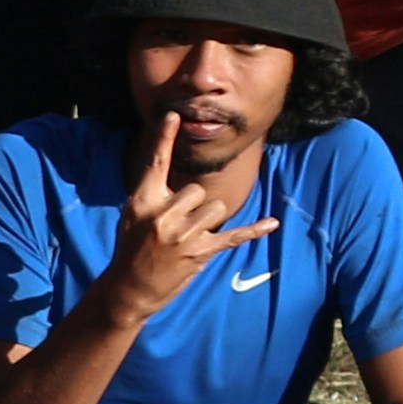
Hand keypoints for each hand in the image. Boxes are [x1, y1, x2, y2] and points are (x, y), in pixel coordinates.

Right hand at [108, 107, 276, 320]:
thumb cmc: (131, 248)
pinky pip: (234, 235)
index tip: (174, 115)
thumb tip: (176, 181)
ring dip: (208, 221)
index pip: (155, 163)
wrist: (130, 287)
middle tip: (177, 225)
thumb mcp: (132, 216)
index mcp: (142, 202)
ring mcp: (183, 235)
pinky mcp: (201, 252)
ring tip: (189, 238)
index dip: (164, 138)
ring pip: (215, 209)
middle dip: (193, 205)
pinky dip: (254, 229)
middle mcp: (162, 215)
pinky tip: (272, 223)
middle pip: (196, 189)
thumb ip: (152, 196)